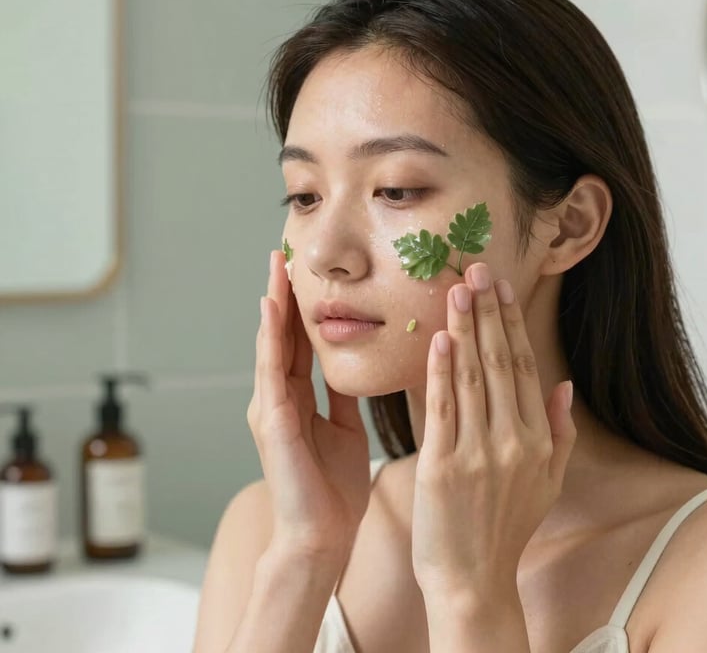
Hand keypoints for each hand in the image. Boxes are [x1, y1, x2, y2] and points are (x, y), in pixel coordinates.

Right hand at [247, 250, 369, 561]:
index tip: (307, 271)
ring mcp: (270, 408)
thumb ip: (343, 394)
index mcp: (297, 398)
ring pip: (271, 345)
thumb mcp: (345, 427)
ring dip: (273, 304)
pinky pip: (271, 371)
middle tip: (285, 252)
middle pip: (282, 335)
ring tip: (276, 266)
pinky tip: (273, 309)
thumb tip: (354, 362)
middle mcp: (278, 397)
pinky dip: (271, 338)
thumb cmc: (333, 488)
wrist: (322, 536)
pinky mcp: (271, 422)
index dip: (302, 306)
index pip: (299, 341)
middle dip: (283, 294)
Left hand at [411, 262, 575, 607]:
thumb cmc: (507, 527)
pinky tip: (439, 339)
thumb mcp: (549, 482)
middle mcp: (513, 441)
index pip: (524, 367)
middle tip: (477, 268)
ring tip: (457, 289)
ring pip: (472, 377)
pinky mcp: (442, 467)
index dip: (512, 324)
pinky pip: (443, 409)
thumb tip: (566, 383)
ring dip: (465, 328)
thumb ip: (561, 431)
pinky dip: (441, 371)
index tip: (502, 288)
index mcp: (538, 440)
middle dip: (488, 311)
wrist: (473, 580)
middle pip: (499, 362)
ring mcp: (477, 454)